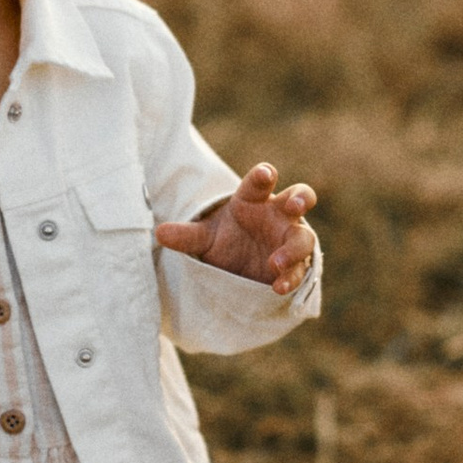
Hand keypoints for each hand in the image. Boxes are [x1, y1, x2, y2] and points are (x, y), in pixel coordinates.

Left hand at [154, 162, 318, 294]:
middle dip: (301, 198)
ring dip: (294, 248)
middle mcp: (278, 214)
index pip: (260, 181)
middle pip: (299, 197)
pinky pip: (301, 269)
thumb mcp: (205, 238)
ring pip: (303, 236)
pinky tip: (278, 287)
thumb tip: (159, 232)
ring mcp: (290, 238)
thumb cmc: (226, 240)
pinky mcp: (296, 264)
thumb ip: (186, 235)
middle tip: (295, 205)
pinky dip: (292, 277)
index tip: (265, 174)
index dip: (264, 175)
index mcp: (254, 199)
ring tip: (274, 263)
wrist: (239, 268)